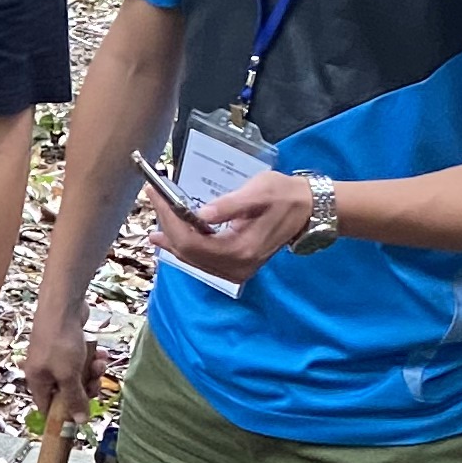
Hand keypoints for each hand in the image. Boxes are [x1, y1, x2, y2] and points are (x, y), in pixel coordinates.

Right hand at [22, 314, 111, 425]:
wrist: (63, 306)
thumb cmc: (60, 342)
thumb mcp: (68, 376)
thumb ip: (74, 399)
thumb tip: (79, 421)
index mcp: (37, 380)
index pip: (48, 407)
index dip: (64, 414)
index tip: (82, 415)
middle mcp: (44, 370)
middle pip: (67, 391)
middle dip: (84, 388)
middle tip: (95, 384)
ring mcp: (56, 356)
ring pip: (78, 374)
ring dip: (91, 371)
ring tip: (98, 363)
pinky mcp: (68, 344)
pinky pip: (82, 359)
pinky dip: (92, 358)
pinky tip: (100, 353)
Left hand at [163, 170, 313, 287]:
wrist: (307, 210)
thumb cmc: (285, 196)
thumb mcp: (258, 192)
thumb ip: (229, 205)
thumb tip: (200, 214)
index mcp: (241, 249)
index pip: (192, 240)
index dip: (170, 218)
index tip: (156, 194)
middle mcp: (237, 266)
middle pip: (187, 252)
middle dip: (167, 225)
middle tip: (153, 199)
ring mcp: (236, 270)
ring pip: (191, 258)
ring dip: (172, 237)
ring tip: (156, 216)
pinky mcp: (235, 266)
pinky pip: (201, 260)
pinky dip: (184, 245)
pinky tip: (170, 235)